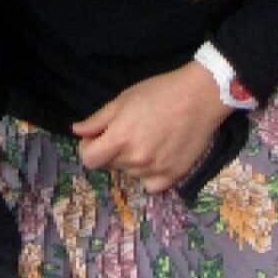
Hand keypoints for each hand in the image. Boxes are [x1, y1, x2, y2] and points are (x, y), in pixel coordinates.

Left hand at [72, 62, 230, 194]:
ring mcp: (155, 171)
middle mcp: (135, 160)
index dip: (89, 147)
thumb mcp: (123, 99)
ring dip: (132, 161)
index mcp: (119, 139)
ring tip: (149, 139)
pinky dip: (150, 175)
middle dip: (113, 150)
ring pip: (130, 174)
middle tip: (131, 131)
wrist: (200, 97)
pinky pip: (150, 185)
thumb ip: (98, 120)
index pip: (88, 159)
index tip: (99, 137)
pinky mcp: (173, 177)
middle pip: (110, 165)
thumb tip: (77, 131)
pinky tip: (158, 156)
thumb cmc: (159, 92)